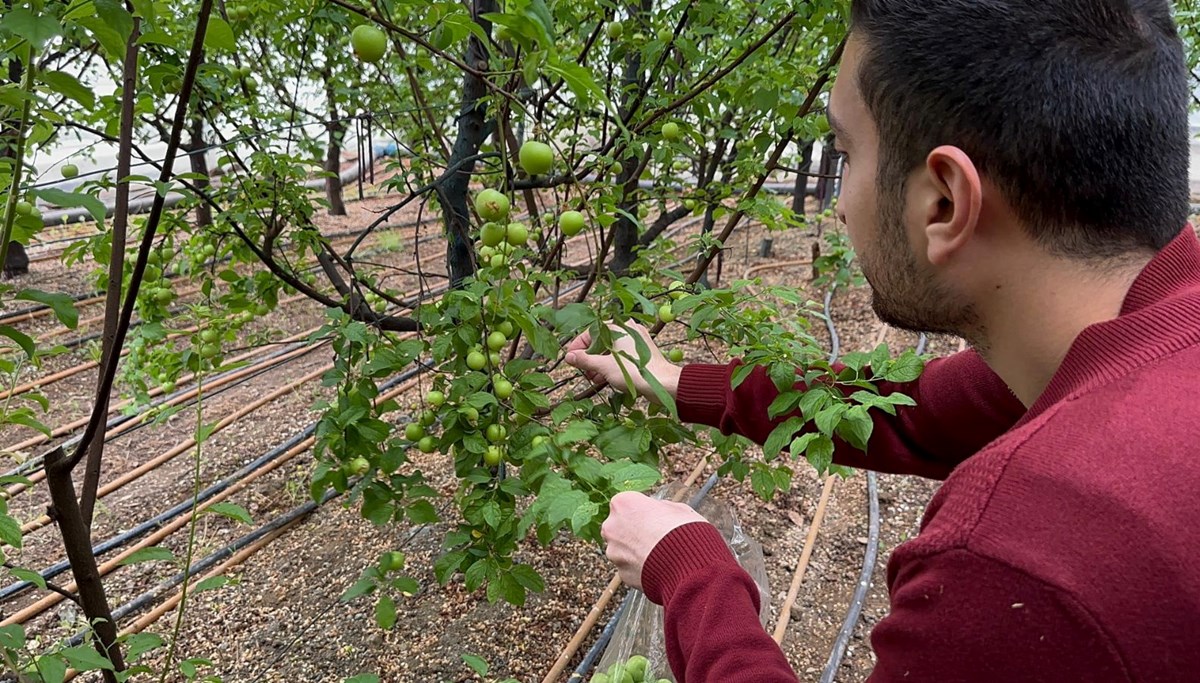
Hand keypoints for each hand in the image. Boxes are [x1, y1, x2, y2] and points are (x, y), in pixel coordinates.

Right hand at [563, 321, 680, 402]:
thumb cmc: (635, 372)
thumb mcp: (604, 366)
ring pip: (611, 349)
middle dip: (589, 357)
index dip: (578, 346)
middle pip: (601, 340)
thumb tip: (569, 357)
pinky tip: (605, 377)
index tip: (571, 359)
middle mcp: (628, 329)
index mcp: (618, 327)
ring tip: (593, 378)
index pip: (590, 332)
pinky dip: (612, 364)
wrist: (663, 383)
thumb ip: (585, 360)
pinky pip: (622, 354)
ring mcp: (636, 340)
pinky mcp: (642, 351)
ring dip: (599, 362)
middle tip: (582, 371)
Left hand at [601, 491, 707, 589]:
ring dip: (636, 551)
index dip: (643, 510)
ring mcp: (614, 553)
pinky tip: (659, 568)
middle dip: (634, 531)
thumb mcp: (678, 509)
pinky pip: (630, 568)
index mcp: (623, 504)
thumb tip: (659, 512)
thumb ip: (660, 508)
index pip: (626, 503)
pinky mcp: (622, 574)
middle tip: (657, 536)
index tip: (655, 517)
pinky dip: (641, 569)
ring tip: (660, 555)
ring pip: (623, 549)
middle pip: (620, 527)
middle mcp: (611, 527)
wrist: (689, 567)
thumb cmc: (685, 532)